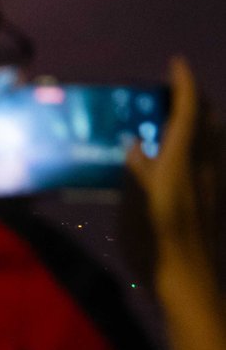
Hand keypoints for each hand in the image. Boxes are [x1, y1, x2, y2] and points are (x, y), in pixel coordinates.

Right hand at [128, 58, 220, 261]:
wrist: (192, 286)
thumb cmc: (155, 244)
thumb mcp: (133, 205)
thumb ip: (136, 171)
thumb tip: (137, 145)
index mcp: (182, 163)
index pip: (189, 113)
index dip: (184, 85)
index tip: (176, 63)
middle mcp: (207, 169)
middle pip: (211, 123)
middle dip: (197, 102)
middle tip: (175, 92)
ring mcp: (218, 187)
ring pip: (219, 142)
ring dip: (204, 124)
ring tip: (181, 121)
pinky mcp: (220, 203)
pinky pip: (218, 160)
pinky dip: (206, 146)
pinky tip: (189, 159)